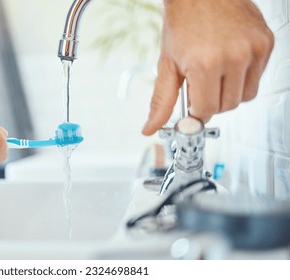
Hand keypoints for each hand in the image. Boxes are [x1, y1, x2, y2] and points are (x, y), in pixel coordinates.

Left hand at [143, 0, 273, 134]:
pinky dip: (243, 76)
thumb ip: (161, 101)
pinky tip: (229, 61)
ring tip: (215, 72)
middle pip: (227, 106)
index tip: (193, 104)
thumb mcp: (167, 64)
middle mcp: (234, 56)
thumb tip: (150, 127)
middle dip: (212, 101)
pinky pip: (257, 78)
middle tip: (201, 82)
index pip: (207, 110)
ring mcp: (253, 49)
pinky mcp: (266, 43)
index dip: (197, 110)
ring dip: (229, 92)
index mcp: (205, 64)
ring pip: (246, 96)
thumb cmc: (183, 22)